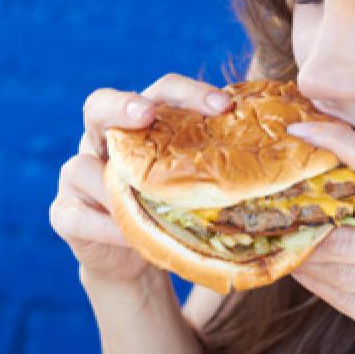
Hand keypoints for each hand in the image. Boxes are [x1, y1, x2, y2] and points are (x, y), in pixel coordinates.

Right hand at [50, 74, 233, 284]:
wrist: (133, 260)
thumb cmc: (171, 213)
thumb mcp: (195, 188)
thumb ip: (220, 168)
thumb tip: (290, 155)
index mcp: (139, 126)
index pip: (159, 93)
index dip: (187, 93)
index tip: (223, 106)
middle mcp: (101, 140)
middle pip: (98, 105)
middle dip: (120, 106)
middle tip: (144, 114)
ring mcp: (76, 176)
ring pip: (81, 168)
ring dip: (114, 186)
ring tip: (145, 205)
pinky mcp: (64, 215)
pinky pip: (78, 216)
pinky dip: (106, 227)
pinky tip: (130, 237)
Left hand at [287, 121, 354, 353]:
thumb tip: (330, 200)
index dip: (340, 141)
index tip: (301, 127)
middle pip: (346, 234)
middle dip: (305, 230)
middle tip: (272, 214)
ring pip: (339, 272)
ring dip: (304, 262)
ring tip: (281, 248)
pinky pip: (344, 302)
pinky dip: (318, 288)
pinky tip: (302, 275)